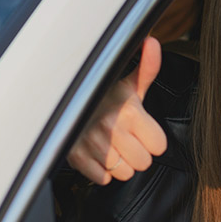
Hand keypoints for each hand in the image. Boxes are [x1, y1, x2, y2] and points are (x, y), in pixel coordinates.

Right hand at [67, 37, 167, 184]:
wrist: (61, 98)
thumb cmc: (103, 94)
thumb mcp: (128, 82)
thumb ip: (147, 68)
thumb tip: (153, 42)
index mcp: (130, 111)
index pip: (159, 146)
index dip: (153, 140)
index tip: (142, 130)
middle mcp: (112, 129)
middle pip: (144, 163)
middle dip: (138, 153)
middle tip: (126, 138)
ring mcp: (93, 144)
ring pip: (125, 173)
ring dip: (120, 163)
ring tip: (112, 145)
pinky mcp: (76, 157)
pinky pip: (103, 179)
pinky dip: (101, 170)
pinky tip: (97, 153)